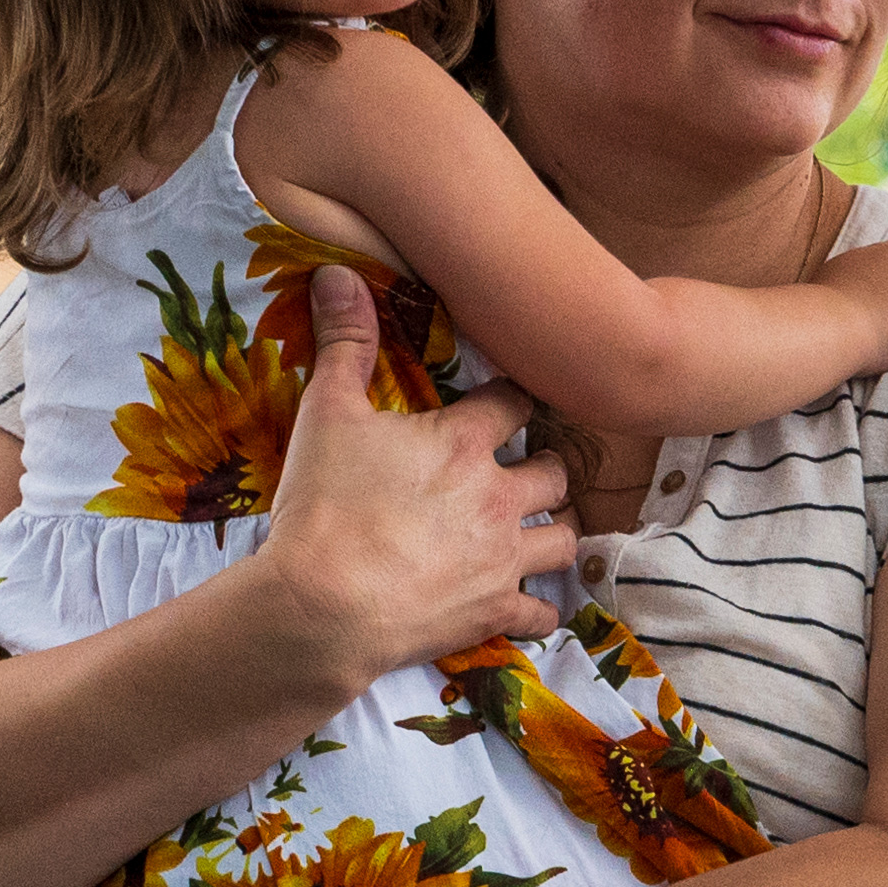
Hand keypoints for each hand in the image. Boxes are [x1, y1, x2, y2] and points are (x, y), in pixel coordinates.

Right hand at [261, 266, 572, 683]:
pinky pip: (542, 612)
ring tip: (538, 528)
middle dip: (545, 468)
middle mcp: (498, 496)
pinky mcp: (495, 612)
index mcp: (464, 442)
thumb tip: (337, 274)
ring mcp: (503, 558)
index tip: (505, 401)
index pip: (515, 402)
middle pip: (555, 472)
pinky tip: (525, 603)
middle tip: (526, 470)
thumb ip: (343, 343)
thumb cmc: (323, 507)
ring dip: (555, 530)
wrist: (322, 607)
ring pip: (565, 538)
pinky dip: (538, 608)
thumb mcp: (327, 414)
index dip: (513, 398)